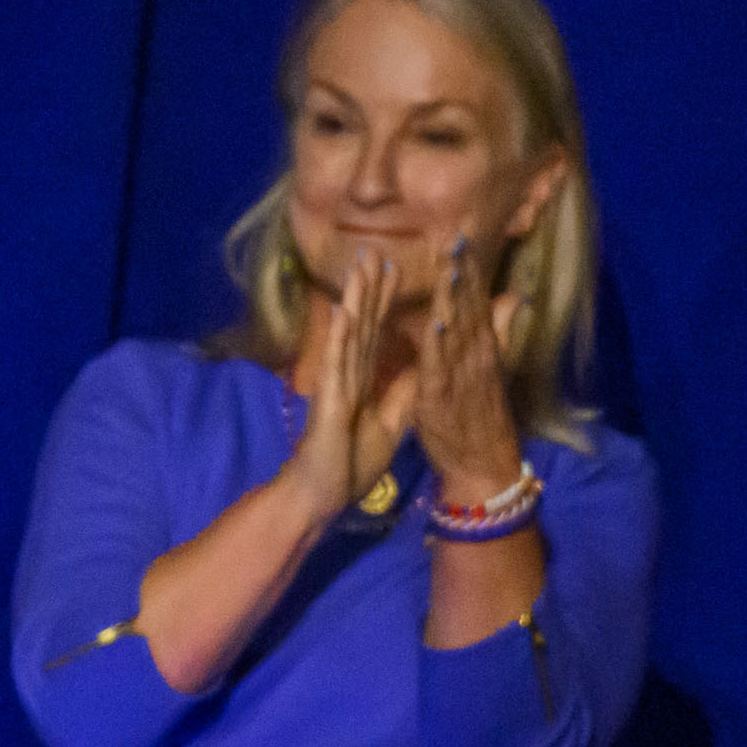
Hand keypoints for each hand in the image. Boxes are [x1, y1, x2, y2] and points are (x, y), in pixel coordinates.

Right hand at [287, 248, 419, 517]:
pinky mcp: (329, 399)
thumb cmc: (351, 464)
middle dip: (368, 288)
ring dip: (355, 299)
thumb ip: (403, 394)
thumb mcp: (391, 424)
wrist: (324, 495)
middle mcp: (348, 375)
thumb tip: (422, 365)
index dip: (383, 302)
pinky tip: (344, 310)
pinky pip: (337, 363)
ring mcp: (336, 383)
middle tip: (373, 251)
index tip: (393, 270)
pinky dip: (341, 336)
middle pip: (362, 324)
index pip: (376, 334)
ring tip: (360, 266)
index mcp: (363, 381)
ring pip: (349, 334)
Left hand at [413, 233, 526, 500]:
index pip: (475, 301)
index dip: (469, 270)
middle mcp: (475, 356)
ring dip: (453, 297)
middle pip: (468, 308)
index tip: (461, 236)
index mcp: (482, 348)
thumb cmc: (480, 416)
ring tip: (449, 264)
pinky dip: (438, 344)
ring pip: (457, 329)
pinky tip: (434, 320)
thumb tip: (514, 296)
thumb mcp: (493, 369)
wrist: (483, 464)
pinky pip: (440, 367)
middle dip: (461, 272)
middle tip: (455, 236)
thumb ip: (501, 331)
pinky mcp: (443, 397)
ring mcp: (461, 375)